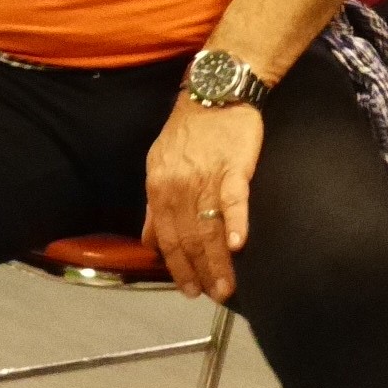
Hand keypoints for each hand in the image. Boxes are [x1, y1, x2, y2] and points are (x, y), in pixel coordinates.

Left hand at [142, 98, 264, 301]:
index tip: (189, 289)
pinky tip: (238, 245)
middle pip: (188, 239)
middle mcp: (178, 186)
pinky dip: (235, 224)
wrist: (215, 93)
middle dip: (199, 272)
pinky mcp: (234, 167)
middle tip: (213, 295)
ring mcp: (206, 177)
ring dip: (218, 261)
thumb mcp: (158, 164)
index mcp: (159, 188)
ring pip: (208, 228)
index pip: (166, 237)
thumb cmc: (188, 130)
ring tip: (226, 286)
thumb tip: (148, 240)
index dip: (177, 267)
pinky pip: (233, 200)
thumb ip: (154, 205)